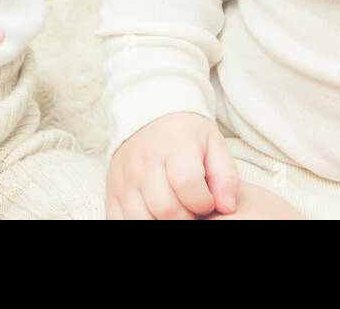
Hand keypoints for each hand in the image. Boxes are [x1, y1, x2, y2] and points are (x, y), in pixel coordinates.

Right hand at [106, 111, 239, 218]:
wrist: (149, 116)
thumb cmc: (187, 136)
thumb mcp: (214, 145)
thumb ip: (226, 177)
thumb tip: (227, 208)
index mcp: (175, 146)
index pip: (187, 184)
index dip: (203, 203)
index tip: (207, 202)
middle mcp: (145, 161)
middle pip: (165, 208)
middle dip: (186, 219)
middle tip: (192, 212)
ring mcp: (125, 177)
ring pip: (140, 218)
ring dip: (162, 224)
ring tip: (175, 215)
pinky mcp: (112, 189)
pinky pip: (118, 219)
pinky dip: (138, 223)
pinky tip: (154, 217)